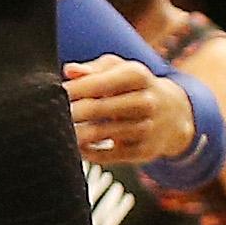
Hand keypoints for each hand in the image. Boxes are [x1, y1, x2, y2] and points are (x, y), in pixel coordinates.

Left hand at [66, 56, 194, 164]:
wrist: (174, 113)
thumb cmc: (135, 84)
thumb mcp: (119, 68)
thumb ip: (93, 69)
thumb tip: (68, 71)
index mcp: (137, 75)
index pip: (100, 82)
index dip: (76, 89)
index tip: (56, 91)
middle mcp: (146, 102)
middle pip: (100, 109)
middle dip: (73, 111)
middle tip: (52, 113)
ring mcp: (147, 129)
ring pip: (103, 134)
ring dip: (78, 133)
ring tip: (58, 130)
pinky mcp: (144, 153)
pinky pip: (111, 156)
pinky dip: (90, 153)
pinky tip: (76, 147)